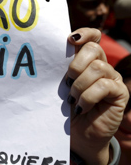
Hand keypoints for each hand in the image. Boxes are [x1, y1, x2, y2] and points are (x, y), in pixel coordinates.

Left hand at [67, 28, 128, 163]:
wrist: (77, 135)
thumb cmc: (66, 109)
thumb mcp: (61, 85)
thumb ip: (62, 69)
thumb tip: (49, 52)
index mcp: (87, 61)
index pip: (93, 37)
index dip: (84, 33)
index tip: (70, 40)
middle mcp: (102, 66)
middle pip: (93, 49)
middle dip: (75, 65)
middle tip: (67, 83)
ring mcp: (113, 79)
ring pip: (98, 68)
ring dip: (79, 85)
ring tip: (72, 99)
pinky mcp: (120, 93)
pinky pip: (104, 86)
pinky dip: (88, 97)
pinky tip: (81, 107)